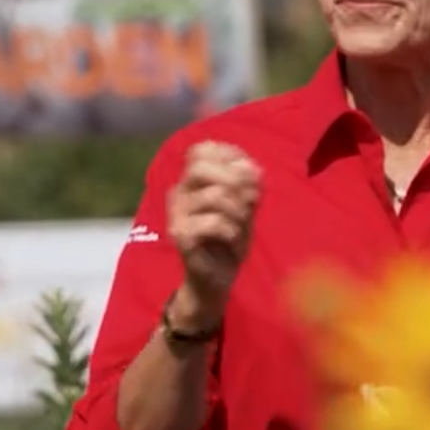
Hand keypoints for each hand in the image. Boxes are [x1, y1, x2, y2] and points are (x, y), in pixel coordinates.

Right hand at [166, 141, 261, 326]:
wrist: (216, 280)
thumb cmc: (229, 240)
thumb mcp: (245, 208)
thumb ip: (248, 186)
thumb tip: (251, 169)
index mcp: (192, 182)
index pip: (203, 149)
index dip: (231, 156)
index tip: (251, 174)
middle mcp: (179, 194)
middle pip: (198, 166)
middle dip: (232, 178)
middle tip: (249, 198)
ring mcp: (177, 215)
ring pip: (213, 196)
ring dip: (238, 211)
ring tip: (242, 226)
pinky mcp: (181, 237)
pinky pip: (213, 222)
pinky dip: (232, 230)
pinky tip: (233, 241)